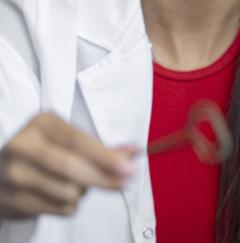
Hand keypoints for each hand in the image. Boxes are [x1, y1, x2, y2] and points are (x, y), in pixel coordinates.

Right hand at [0, 113, 135, 219]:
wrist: (2, 172)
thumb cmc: (45, 152)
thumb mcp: (69, 140)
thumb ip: (102, 147)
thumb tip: (134, 152)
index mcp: (41, 123)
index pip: (78, 141)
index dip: (104, 156)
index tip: (127, 167)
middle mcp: (22, 146)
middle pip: (70, 167)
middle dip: (102, 177)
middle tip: (124, 182)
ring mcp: (13, 175)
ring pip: (67, 191)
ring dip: (83, 191)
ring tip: (77, 182)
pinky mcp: (11, 201)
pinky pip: (59, 208)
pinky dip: (71, 204)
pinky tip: (61, 194)